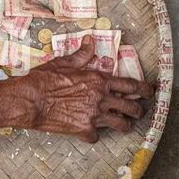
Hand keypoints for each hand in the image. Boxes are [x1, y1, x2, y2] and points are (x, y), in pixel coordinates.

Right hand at [25, 35, 153, 142]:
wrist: (30, 100)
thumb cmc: (43, 81)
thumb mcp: (63, 63)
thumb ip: (81, 54)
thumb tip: (89, 42)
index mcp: (98, 80)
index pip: (130, 85)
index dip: (143, 90)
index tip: (148, 92)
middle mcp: (101, 98)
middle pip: (132, 108)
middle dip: (138, 110)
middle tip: (137, 111)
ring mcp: (94, 116)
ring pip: (121, 125)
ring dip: (124, 125)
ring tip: (122, 125)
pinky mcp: (84, 130)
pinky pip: (97, 136)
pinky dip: (93, 134)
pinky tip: (88, 130)